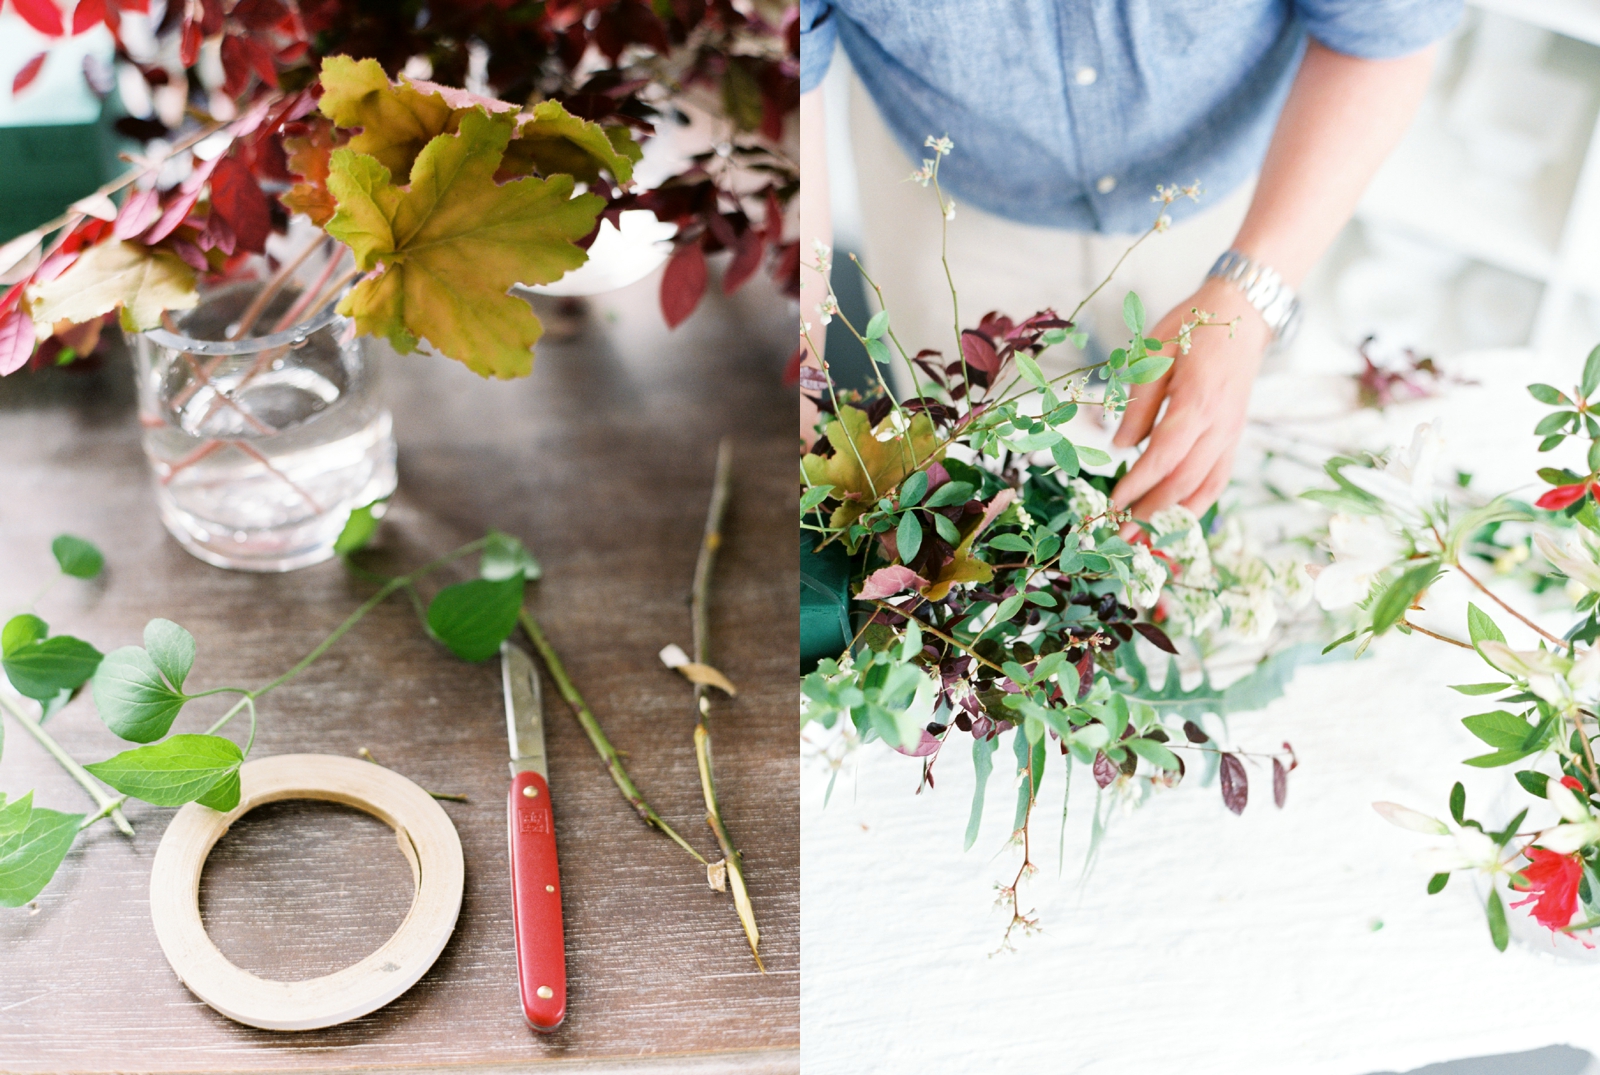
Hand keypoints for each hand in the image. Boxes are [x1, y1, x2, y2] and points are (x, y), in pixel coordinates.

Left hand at [1110, 276, 1271, 520]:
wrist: (1243, 316)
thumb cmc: (1193, 328)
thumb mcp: (1154, 353)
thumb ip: (1139, 404)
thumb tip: (1121, 448)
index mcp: (1197, 401)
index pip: (1165, 455)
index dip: (1138, 484)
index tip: (1113, 505)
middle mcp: (1220, 425)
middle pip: (1184, 481)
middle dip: (1151, 513)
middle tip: (1120, 538)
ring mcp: (1231, 434)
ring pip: (1204, 488)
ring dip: (1174, 520)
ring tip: (1145, 542)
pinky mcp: (1234, 438)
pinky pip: (1218, 480)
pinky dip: (1196, 506)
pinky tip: (1175, 522)